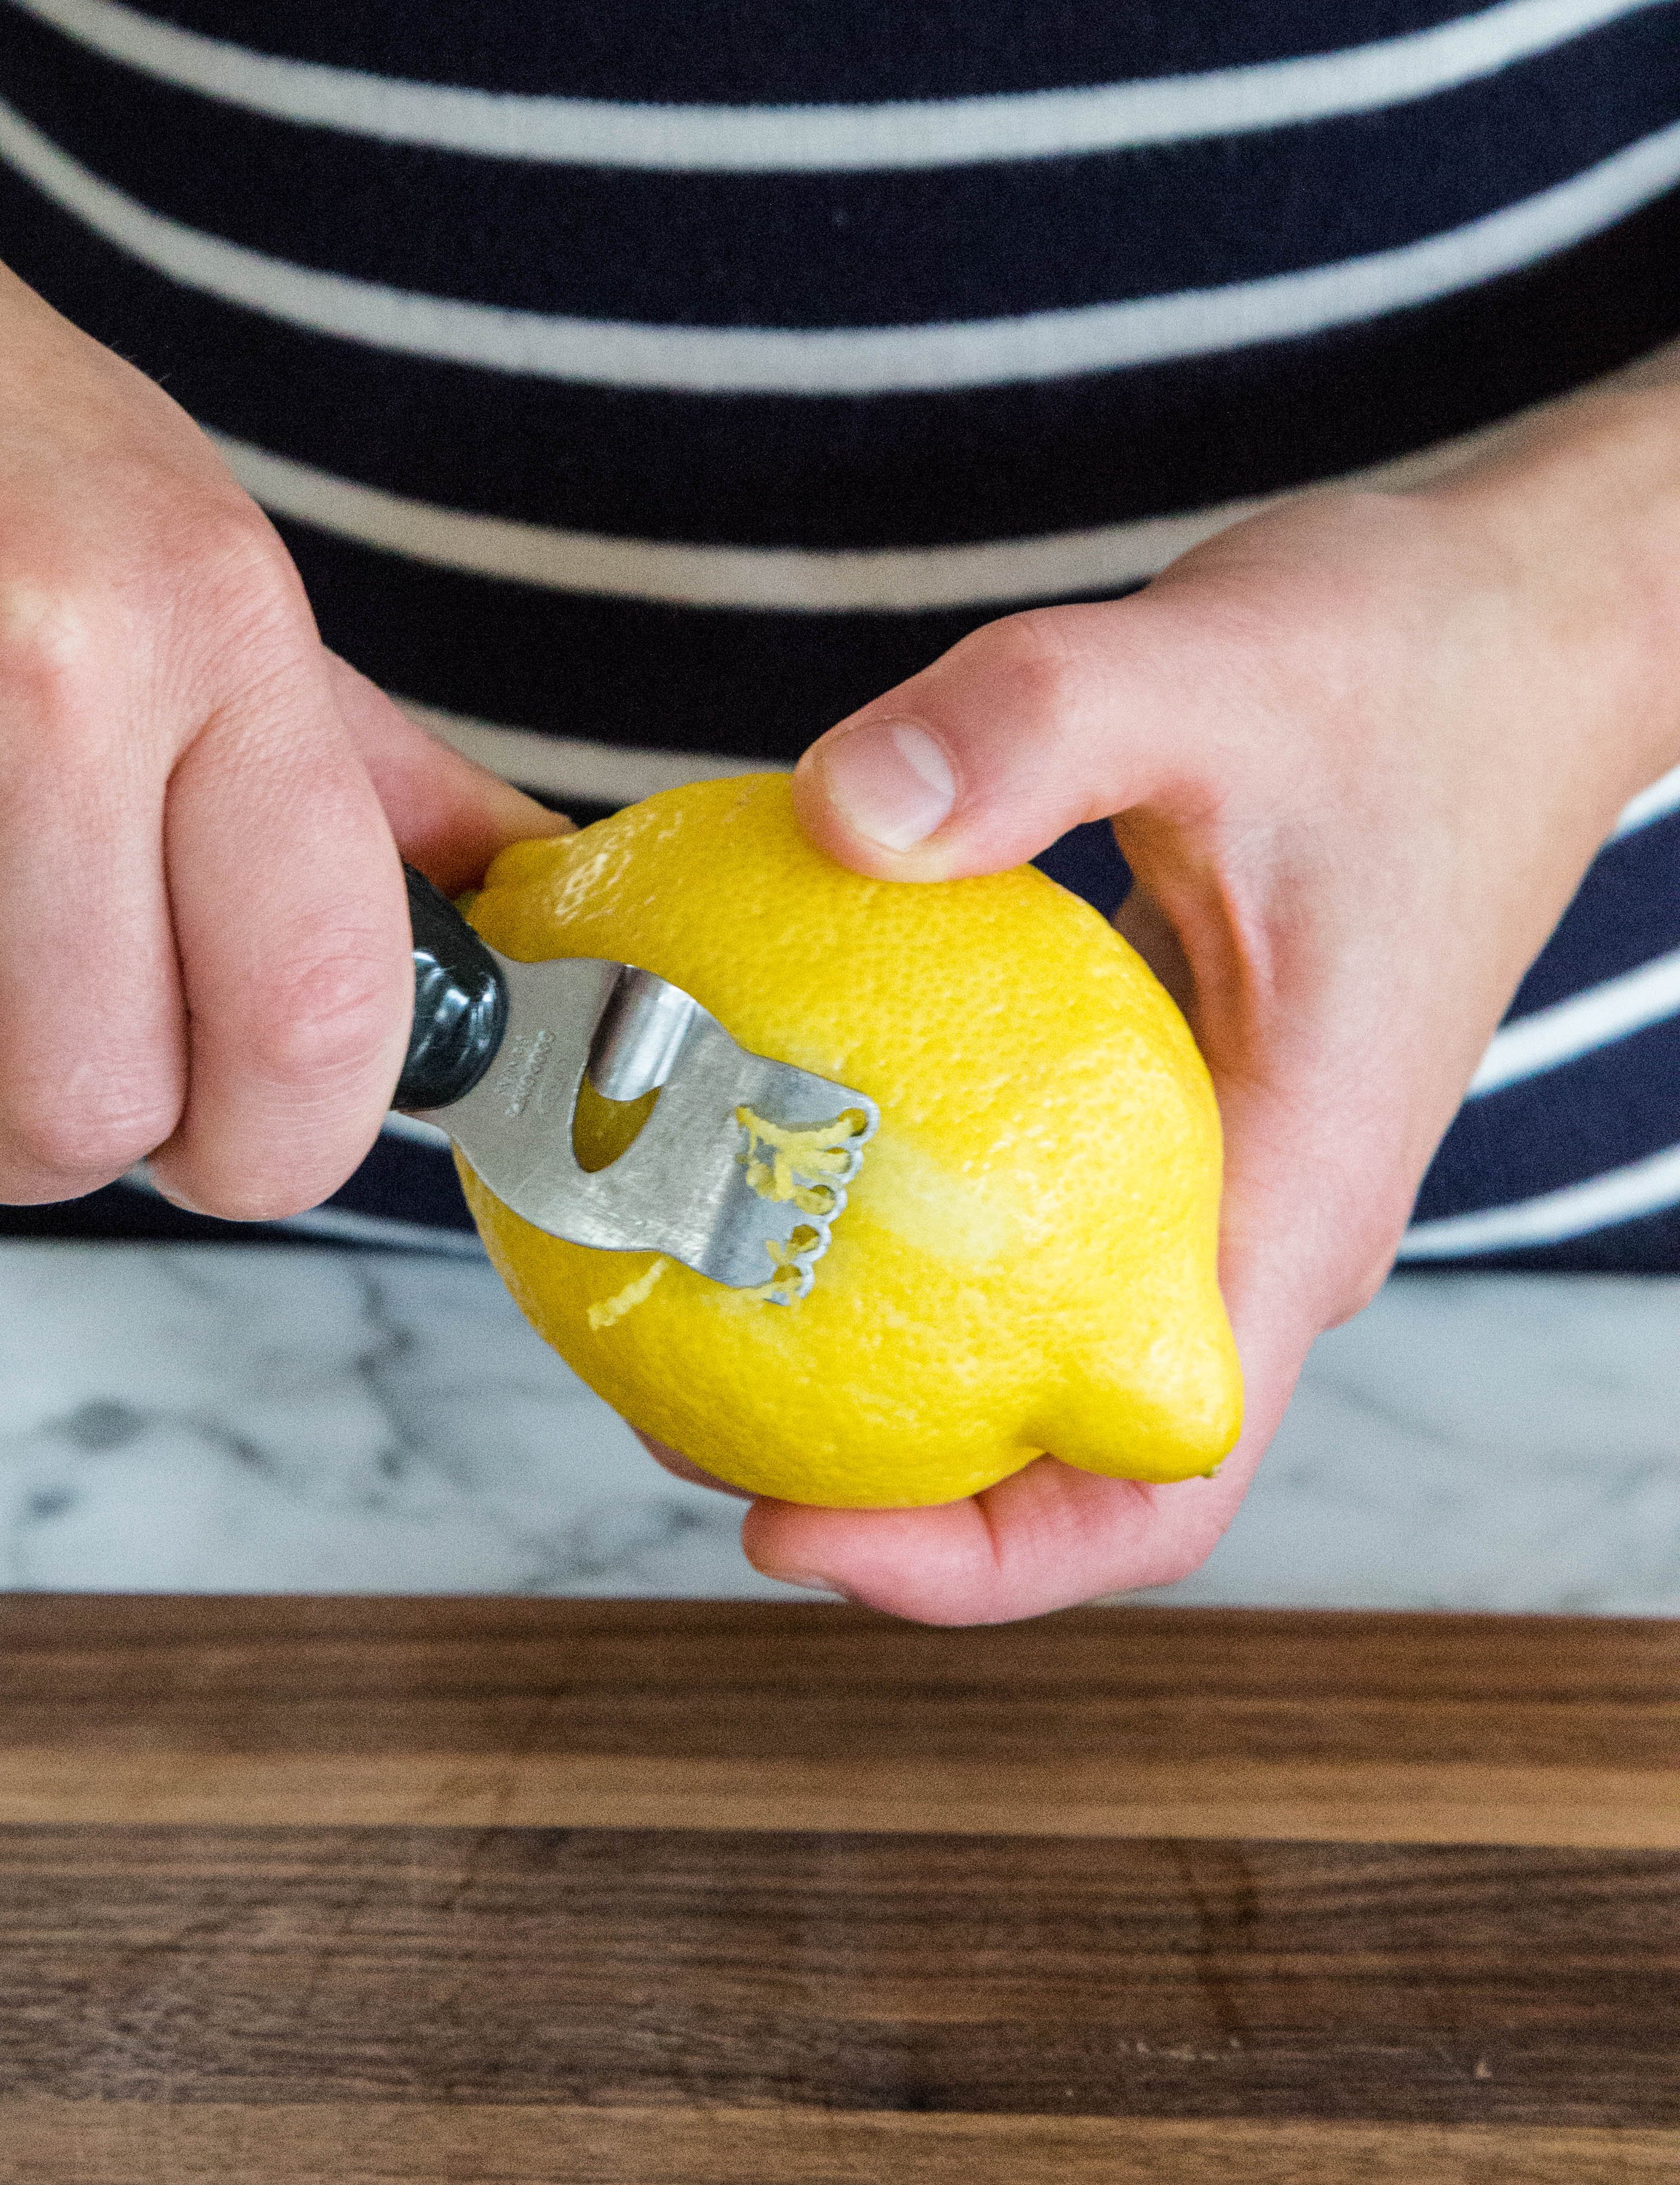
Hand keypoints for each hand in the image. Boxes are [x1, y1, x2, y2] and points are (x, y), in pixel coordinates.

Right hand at [0, 0, 559, 1214]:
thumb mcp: (185, 539)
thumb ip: (351, 762)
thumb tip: (523, 905)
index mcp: (211, 615)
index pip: (318, 1006)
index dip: (289, 1145)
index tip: (246, 1143)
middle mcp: (41, 671)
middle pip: (87, 1111)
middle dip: (53, 1120)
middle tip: (24, 1014)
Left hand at [722, 376, 1679, 1619]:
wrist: (1525, 626)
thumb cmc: (1407, 661)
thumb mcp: (1208, 667)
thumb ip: (1028, 729)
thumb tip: (832, 817)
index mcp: (1296, 1197)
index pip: (1159, 1481)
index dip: (975, 1558)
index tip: (781, 1527)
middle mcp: (1261, 1220)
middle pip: (1070, 1447)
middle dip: (876, 1478)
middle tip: (660, 1395)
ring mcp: (1221, 1163)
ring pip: (1043, 1334)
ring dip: (880, 1353)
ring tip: (683, 1287)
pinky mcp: (1180, 1092)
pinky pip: (1035, 1209)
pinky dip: (912, 1215)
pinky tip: (779, 1133)